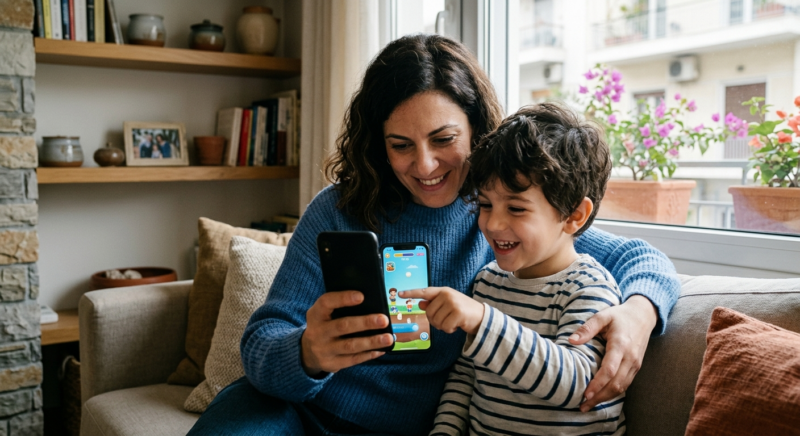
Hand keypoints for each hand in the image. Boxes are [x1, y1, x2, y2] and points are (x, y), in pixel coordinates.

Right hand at [301, 291, 392, 376]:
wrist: (307, 352)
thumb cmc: (324, 326)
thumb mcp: (323, 315)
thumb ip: (339, 308)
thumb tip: (371, 304)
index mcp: (315, 314)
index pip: (326, 303)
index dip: (343, 299)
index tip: (361, 296)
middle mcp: (317, 332)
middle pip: (342, 326)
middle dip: (365, 323)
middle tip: (384, 320)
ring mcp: (323, 350)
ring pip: (350, 345)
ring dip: (371, 342)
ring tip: (388, 338)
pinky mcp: (330, 363)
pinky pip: (352, 359)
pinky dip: (368, 355)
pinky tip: (381, 350)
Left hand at [399, 287, 484, 334]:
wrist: (482, 316)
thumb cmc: (463, 311)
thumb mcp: (448, 304)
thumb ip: (434, 304)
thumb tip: (420, 304)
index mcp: (443, 291)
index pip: (424, 291)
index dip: (411, 293)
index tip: (399, 294)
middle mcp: (447, 295)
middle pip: (429, 313)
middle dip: (436, 320)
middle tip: (446, 320)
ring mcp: (453, 303)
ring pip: (436, 321)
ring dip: (443, 326)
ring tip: (453, 322)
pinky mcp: (458, 313)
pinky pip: (444, 327)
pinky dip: (449, 330)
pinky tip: (457, 326)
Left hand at [568, 295, 656, 411]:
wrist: (644, 315)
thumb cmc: (620, 315)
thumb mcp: (603, 316)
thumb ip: (587, 328)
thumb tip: (571, 341)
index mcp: (621, 345)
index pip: (610, 370)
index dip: (598, 384)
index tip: (585, 394)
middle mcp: (630, 358)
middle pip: (616, 384)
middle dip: (599, 397)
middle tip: (582, 406)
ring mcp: (635, 364)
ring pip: (622, 387)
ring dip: (606, 398)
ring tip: (589, 405)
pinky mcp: (636, 367)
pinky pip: (626, 384)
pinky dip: (613, 393)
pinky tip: (601, 397)